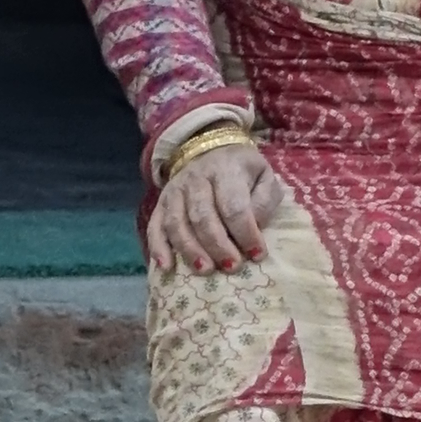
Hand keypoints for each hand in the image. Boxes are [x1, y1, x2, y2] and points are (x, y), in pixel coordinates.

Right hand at [151, 139, 277, 274]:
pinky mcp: (160, 204)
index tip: (257, 254)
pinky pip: (155, 227)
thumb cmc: (243, 173)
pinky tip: (166, 267)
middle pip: (202, 217)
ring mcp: (174, 191)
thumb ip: (264, 201)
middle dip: (218, 246)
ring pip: (177, 224)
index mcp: (225, 170)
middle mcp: (195, 179)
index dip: (245, 233)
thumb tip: (254, 227)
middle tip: (233, 266)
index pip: (233, 206)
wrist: (210, 151)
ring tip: (206, 270)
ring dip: (191, 250)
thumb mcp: (265, 178)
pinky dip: (158, 248)